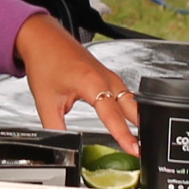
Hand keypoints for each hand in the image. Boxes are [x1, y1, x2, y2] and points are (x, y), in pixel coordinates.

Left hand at [18, 17, 137, 145]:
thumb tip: (62, 146)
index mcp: (92, 82)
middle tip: (146, 148)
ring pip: (131, 100)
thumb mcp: (46, 102)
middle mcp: (105, 78)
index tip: (134, 150)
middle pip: (131, 107)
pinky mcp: (107, 75)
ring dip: (138, 118)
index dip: (124, 135)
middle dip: (141, 129)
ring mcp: (109, 75)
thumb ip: (55, 129)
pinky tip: (131, 118)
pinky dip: (131, 108)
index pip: (113, 115)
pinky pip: (125, 93)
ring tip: (143, 138)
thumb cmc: (45, 62)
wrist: (42, 39)